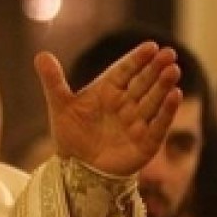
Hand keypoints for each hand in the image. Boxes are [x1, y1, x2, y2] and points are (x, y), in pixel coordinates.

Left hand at [34, 41, 181, 176]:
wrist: (77, 171)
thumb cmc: (71, 135)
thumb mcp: (60, 106)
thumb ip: (53, 81)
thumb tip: (41, 55)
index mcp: (107, 91)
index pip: (125, 70)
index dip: (137, 59)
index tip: (151, 46)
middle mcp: (125, 104)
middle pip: (143, 82)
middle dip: (155, 68)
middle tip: (169, 53)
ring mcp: (137, 122)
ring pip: (153, 100)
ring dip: (163, 85)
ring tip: (173, 70)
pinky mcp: (145, 142)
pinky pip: (158, 124)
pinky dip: (167, 111)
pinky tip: (175, 95)